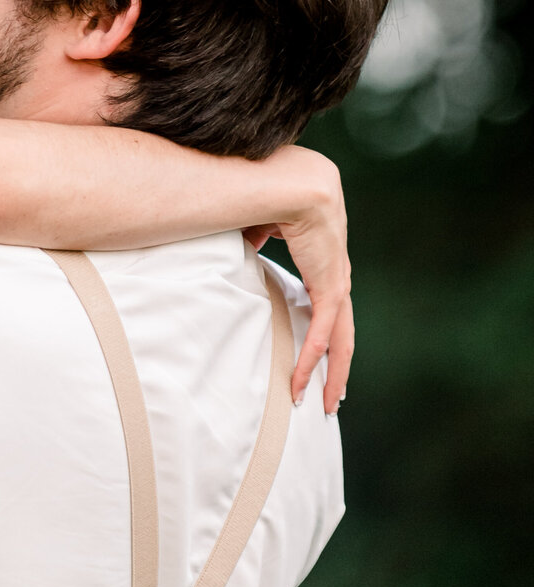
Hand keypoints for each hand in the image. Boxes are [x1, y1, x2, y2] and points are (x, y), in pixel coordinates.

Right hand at [245, 150, 352, 414]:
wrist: (291, 181)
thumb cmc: (272, 190)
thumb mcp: (262, 223)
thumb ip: (257, 236)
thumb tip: (244, 243)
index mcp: (325, 255)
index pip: (329, 301)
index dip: (324, 328)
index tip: (317, 350)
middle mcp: (337, 272)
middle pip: (343, 329)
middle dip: (339, 366)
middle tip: (333, 397)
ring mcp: (338, 281)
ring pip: (340, 340)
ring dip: (333, 375)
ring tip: (323, 405)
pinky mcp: (331, 287)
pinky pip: (321, 333)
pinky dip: (310, 360)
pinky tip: (300, 384)